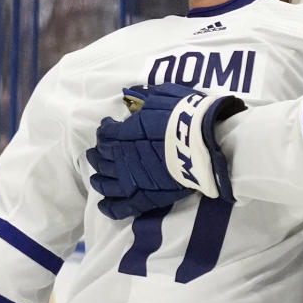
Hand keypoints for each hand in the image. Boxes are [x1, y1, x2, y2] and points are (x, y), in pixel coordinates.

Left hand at [89, 83, 244, 218]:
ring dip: (99, 179)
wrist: (205, 142)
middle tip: (96, 153)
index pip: (105, 134)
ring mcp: (133, 180)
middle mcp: (123, 158)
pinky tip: (104, 206)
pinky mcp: (146, 198)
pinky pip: (123, 207)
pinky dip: (111, 208)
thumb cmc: (187, 116)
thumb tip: (131, 94)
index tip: (109, 126)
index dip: (105, 130)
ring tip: (97, 178)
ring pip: (106, 183)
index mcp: (124, 133)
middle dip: (97, 154)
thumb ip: (144, 98)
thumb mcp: (164, 95)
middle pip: (101, 158)